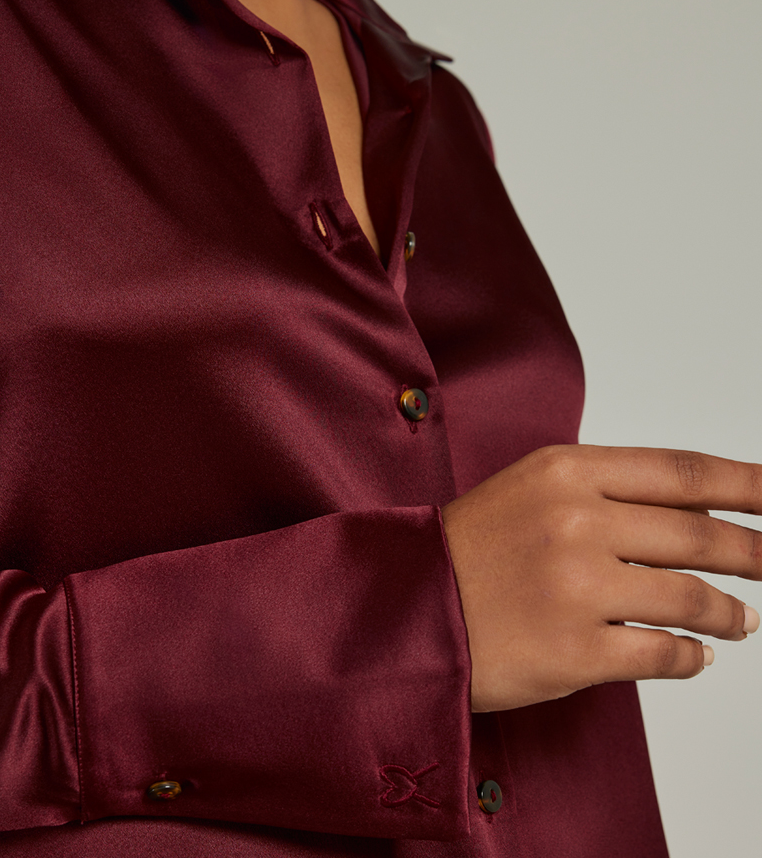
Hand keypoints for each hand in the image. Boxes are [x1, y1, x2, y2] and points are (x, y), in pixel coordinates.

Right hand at [440, 445, 761, 711]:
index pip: (683, 473)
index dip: (750, 485)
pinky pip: (664, 654)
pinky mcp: (576, 651)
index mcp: (565, 470)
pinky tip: (696, 655)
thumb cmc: (469, 547)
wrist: (403, 607)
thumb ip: (608, 494)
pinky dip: (692, 657)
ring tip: (742, 618)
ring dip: (729, 613)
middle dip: (756, 552)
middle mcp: (575, 520)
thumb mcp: (532, 491)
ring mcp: (577, 587)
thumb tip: (703, 517)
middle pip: (701, 535)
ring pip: (692, 599)